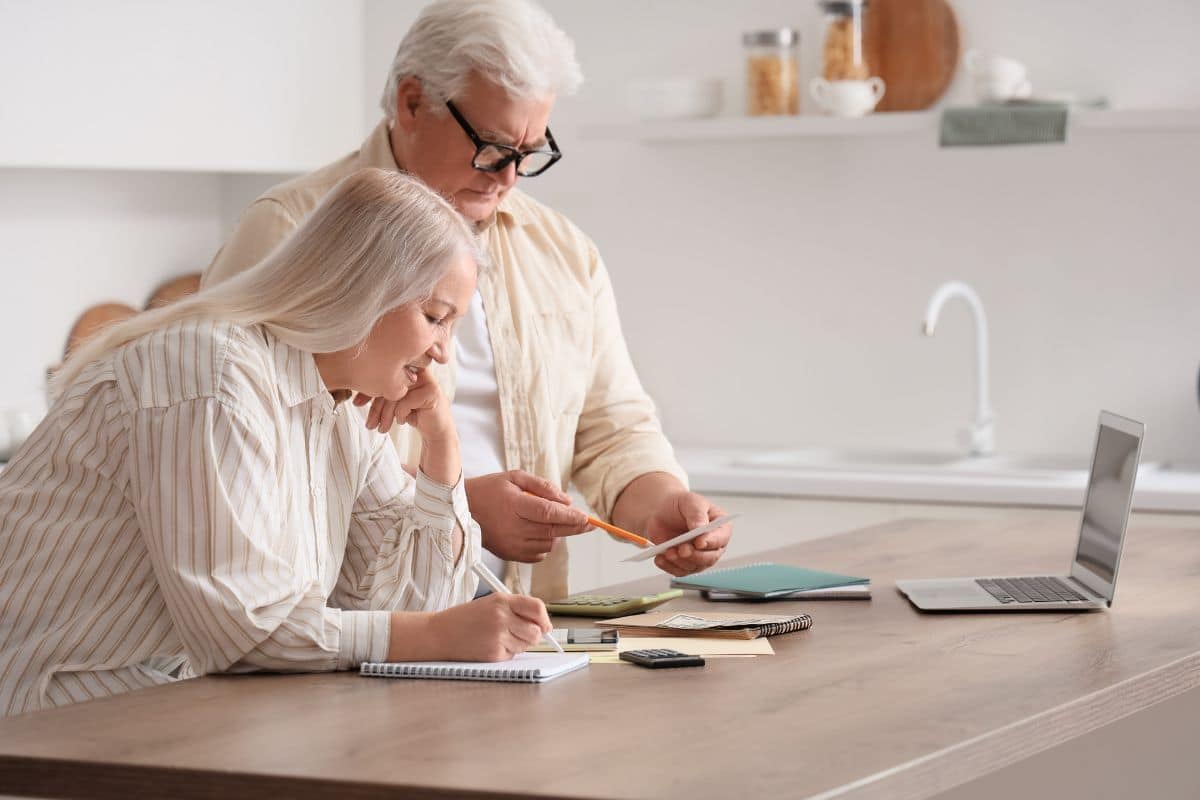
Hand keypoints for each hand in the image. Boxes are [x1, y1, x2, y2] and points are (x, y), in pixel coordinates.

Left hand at [355, 374, 458, 484]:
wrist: (434, 428)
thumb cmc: (413, 411)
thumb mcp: (392, 401)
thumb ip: (379, 392)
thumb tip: (354, 397)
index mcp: (406, 366)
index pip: (382, 373)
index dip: (368, 388)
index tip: (357, 403)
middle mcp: (416, 369)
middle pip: (388, 383)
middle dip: (375, 406)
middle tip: (369, 423)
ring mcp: (426, 379)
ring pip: (396, 393)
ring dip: (386, 414)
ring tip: (381, 428)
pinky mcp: (432, 392)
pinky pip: (406, 401)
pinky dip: (400, 414)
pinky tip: (402, 421)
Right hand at [426, 593, 551, 661]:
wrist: (439, 633)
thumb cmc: (465, 618)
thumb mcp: (490, 603)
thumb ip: (516, 609)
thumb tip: (543, 625)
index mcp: (502, 600)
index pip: (537, 607)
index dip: (544, 618)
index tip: (545, 625)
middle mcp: (501, 617)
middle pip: (536, 631)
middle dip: (534, 635)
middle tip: (522, 634)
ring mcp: (497, 636)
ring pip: (526, 645)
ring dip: (519, 644)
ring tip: (499, 637)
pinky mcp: (493, 654)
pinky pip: (512, 655)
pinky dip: (506, 653)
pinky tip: (490, 645)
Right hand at [465, 471, 591, 562]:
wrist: (462, 511)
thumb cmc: (488, 490)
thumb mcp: (514, 477)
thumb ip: (542, 487)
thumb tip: (567, 501)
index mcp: (514, 504)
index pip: (549, 513)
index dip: (570, 517)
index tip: (587, 519)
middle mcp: (513, 527)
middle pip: (553, 531)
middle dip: (574, 527)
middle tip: (588, 524)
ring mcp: (512, 544)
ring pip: (548, 544)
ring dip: (557, 534)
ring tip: (547, 521)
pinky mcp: (510, 555)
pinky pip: (539, 555)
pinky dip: (545, 545)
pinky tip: (537, 532)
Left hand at [644, 491, 732, 576]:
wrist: (661, 512)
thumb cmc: (680, 506)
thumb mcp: (690, 502)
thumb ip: (697, 514)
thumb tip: (700, 528)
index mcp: (720, 528)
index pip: (721, 539)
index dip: (711, 541)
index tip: (699, 542)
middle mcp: (712, 546)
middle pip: (709, 558)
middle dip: (694, 555)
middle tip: (681, 550)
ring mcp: (699, 557)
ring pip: (693, 566)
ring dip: (679, 561)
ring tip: (667, 551)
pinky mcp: (684, 565)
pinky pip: (679, 571)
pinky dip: (669, 566)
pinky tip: (660, 558)